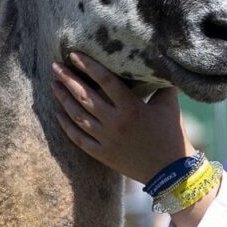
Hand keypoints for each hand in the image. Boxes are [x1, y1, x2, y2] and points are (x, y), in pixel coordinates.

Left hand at [51, 52, 194, 181]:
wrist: (171, 172)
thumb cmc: (172, 136)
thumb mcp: (169, 106)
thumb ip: (162, 85)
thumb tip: (159, 64)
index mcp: (131, 107)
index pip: (105, 80)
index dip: (88, 65)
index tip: (74, 54)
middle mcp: (115, 122)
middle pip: (85, 96)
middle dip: (67, 79)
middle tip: (55, 66)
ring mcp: (106, 139)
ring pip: (77, 116)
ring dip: (63, 99)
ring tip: (54, 85)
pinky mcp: (101, 154)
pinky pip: (78, 138)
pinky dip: (66, 126)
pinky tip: (58, 114)